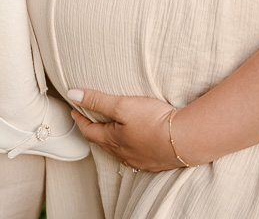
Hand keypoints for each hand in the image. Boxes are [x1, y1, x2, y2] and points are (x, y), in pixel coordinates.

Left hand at [66, 88, 190, 172]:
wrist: (187, 140)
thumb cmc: (153, 121)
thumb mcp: (122, 105)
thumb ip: (97, 100)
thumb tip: (72, 94)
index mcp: (112, 141)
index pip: (88, 131)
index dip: (80, 119)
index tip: (75, 110)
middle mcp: (124, 155)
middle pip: (103, 143)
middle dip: (94, 131)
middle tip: (90, 120)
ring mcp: (140, 161)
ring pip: (120, 152)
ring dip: (112, 141)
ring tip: (112, 130)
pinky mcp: (155, 162)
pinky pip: (136, 156)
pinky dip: (130, 148)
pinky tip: (136, 143)